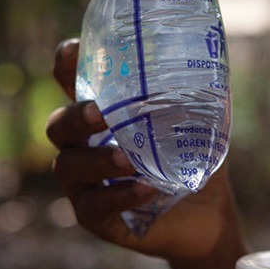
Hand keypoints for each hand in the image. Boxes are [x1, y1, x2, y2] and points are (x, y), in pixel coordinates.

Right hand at [46, 39, 239, 260]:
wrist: (209, 214)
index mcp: (102, 115)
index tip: (72, 51)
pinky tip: (147, 188)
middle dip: (76, 116)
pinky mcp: (95, 218)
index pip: (71, 83)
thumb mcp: (200, 121)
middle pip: (58, 125)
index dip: (65, 65)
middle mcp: (83, 146)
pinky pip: (95, 206)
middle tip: (101, 113)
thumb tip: (211, 54)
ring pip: (69, 166)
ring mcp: (85, 184)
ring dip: (98, 160)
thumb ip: (196, 91)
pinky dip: (120, 195)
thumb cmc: (195, 159)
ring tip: (129, 158)